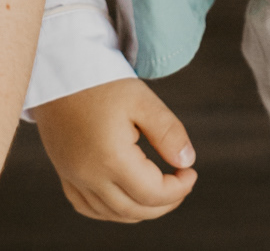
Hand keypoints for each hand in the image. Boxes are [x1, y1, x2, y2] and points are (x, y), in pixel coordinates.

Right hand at [34, 79, 196, 221]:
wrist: (61, 72)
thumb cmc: (103, 83)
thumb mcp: (142, 100)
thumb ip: (168, 132)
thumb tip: (187, 162)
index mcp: (111, 159)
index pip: (152, 193)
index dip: (178, 189)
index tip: (191, 173)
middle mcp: (89, 176)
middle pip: (134, 210)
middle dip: (165, 203)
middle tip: (183, 182)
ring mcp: (74, 178)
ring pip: (112, 213)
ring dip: (142, 209)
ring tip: (162, 189)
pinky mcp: (65, 175)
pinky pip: (89, 208)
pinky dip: (114, 210)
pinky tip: (128, 196)